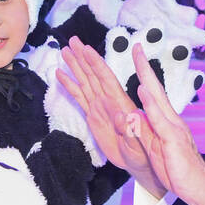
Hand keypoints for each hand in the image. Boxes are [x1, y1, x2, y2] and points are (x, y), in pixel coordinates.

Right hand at [55, 37, 162, 196]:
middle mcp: (109, 101)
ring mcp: (100, 108)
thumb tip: (122, 117)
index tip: (87, 49)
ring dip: (75, 67)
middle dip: (82, 58)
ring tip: (64, 51)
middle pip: (94, 75)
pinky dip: (70, 86)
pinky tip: (60, 76)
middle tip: (71, 41)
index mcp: (120, 104)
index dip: (97, 63)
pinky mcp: (94, 117)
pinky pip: (80, 97)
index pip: (107, 79)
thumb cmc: (143, 154)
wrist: (140, 164)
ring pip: (85, 82)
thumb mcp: (138, 143)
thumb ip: (130, 129)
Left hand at [128, 40, 204, 204]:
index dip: (143, 74)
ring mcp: (173, 127)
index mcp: (166, 121)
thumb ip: (145, 131)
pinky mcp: (172, 139)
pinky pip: (160, 119)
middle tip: (136, 46)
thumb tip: (133, 114)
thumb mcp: (156, 149)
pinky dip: (151, 104)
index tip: (135, 56)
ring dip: (146, 77)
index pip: (153, 93)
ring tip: (137, 59)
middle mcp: (171, 119)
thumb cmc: (178, 169)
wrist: (200, 187)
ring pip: (157, 98)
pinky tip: (143, 91)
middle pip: (155, 88)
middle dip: (144, 66)